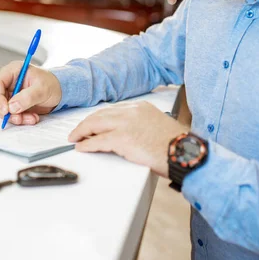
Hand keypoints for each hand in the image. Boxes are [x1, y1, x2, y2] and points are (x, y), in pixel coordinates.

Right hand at [0, 61, 61, 124]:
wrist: (60, 91)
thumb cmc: (52, 84)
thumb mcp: (43, 88)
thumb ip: (28, 97)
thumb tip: (12, 106)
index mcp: (13, 71)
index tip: (5, 110)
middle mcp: (9, 81)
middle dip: (6, 111)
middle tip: (18, 118)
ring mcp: (10, 93)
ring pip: (2, 108)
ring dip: (14, 117)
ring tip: (31, 118)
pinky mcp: (14, 104)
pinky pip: (11, 114)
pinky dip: (20, 119)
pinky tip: (32, 118)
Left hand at [68, 101, 188, 176]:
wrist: (183, 153)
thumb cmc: (175, 145)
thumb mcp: (157, 126)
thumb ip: (141, 124)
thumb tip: (129, 135)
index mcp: (141, 107)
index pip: (113, 110)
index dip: (99, 118)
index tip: (92, 124)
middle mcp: (132, 111)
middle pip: (100, 115)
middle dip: (86, 124)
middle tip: (78, 132)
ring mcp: (126, 124)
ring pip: (95, 125)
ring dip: (82, 132)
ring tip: (75, 139)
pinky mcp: (123, 139)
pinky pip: (98, 141)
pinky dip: (87, 144)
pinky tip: (81, 147)